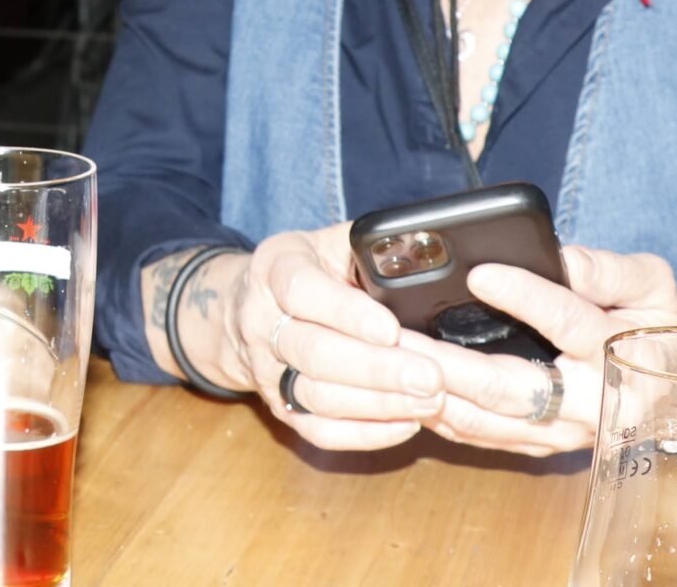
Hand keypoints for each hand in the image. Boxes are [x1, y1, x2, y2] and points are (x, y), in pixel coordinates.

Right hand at [210, 225, 447, 452]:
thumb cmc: (308, 269)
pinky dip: (363, 434)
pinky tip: (405, 424)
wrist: (246, 307)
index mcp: (275, 270)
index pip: (302, 291)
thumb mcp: (329, 241)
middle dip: (376, 369)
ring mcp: (268, 371)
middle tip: (430, 377)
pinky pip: (319, 430)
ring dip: (377, 403)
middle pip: (314, 352)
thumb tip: (423, 252)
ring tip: (428, 401)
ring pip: (318, 395)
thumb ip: (369, 247)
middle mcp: (262, 323)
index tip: (391, 329)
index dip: (346, 313)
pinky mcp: (280, 407)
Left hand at [412, 246, 676, 456]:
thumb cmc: (655, 324)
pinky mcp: (537, 445)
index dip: (527, 298)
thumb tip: (561, 259)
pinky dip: (440, 416)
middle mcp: (592, 406)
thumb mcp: (650, 283)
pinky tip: (404, 390)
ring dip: (434, 394)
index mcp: (625, 358)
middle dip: (449, 363)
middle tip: (399, 335)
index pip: (571, 325)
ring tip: (390, 362)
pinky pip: (481, 437)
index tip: (479, 273)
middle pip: (512, 388)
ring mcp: (562, 433)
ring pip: (488, 420)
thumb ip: (608, 270)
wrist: (673, 387)